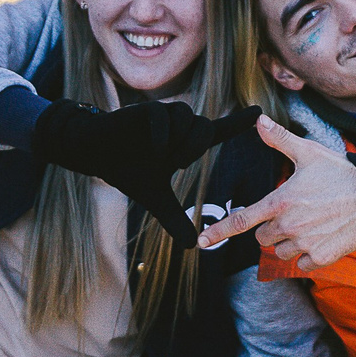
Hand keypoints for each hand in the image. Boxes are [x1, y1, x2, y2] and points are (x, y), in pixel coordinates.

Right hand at [29, 99, 260, 247]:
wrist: (96, 153)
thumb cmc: (128, 171)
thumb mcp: (156, 199)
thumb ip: (175, 219)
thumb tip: (191, 246)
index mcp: (184, 143)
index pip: (218, 131)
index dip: (239, 122)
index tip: (259, 110)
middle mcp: (178, 126)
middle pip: (204, 128)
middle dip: (193, 149)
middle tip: (175, 164)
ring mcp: (162, 116)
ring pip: (187, 119)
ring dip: (177, 142)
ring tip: (160, 157)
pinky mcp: (144, 110)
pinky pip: (162, 116)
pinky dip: (161, 135)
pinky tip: (154, 150)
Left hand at [194, 115, 355, 268]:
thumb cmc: (339, 173)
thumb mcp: (309, 153)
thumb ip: (280, 140)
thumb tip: (259, 120)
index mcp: (281, 201)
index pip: (243, 220)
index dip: (219, 231)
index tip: (202, 241)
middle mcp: (289, 225)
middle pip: (262, 238)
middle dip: (272, 228)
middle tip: (295, 213)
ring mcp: (305, 243)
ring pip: (281, 252)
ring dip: (290, 242)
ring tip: (312, 223)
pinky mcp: (322, 257)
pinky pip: (303, 264)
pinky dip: (309, 254)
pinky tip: (323, 236)